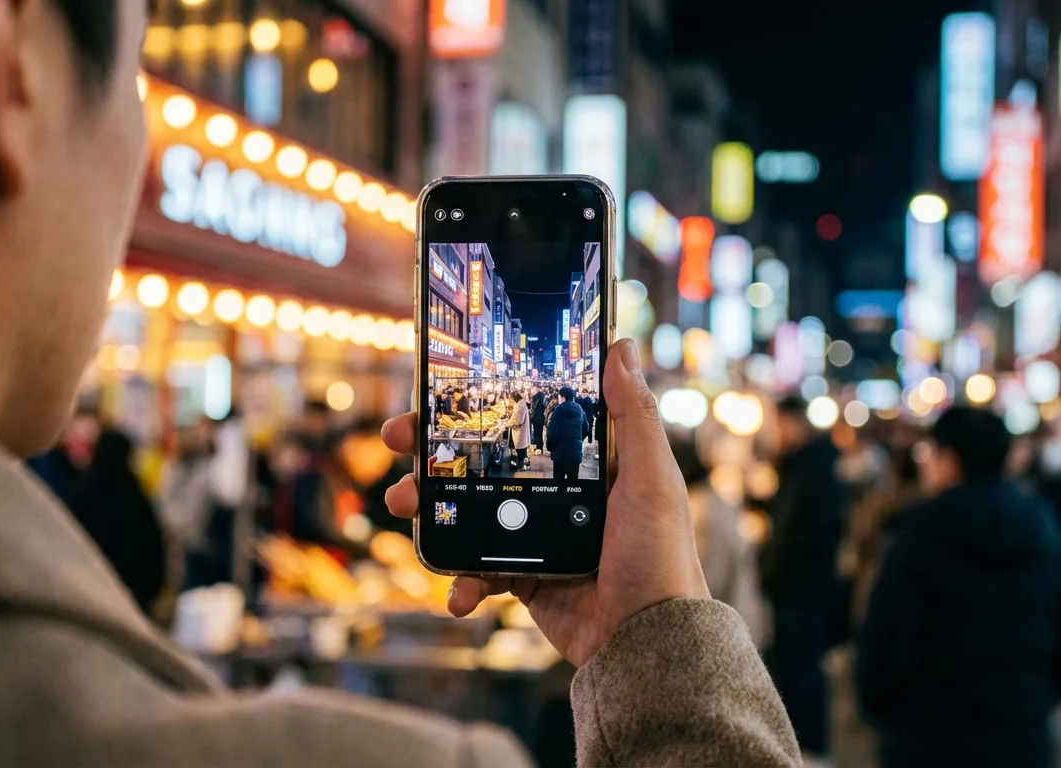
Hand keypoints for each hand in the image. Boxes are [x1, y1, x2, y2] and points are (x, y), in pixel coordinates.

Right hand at [382, 339, 709, 666]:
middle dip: (435, 452)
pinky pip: (478, 570)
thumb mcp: (652, 480)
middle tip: (399, 442)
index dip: (481, 402)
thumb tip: (621, 347)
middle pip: (484, 460)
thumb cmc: (661, 558)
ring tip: (405, 506)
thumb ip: (635, 416)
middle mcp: (557, 493)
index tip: (440, 390)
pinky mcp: (524, 577)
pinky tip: (460, 592)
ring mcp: (536, 536)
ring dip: (432, 508)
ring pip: (469, 511)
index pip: (525, 418)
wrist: (647, 644)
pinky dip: (461, 579)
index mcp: (587, 462)